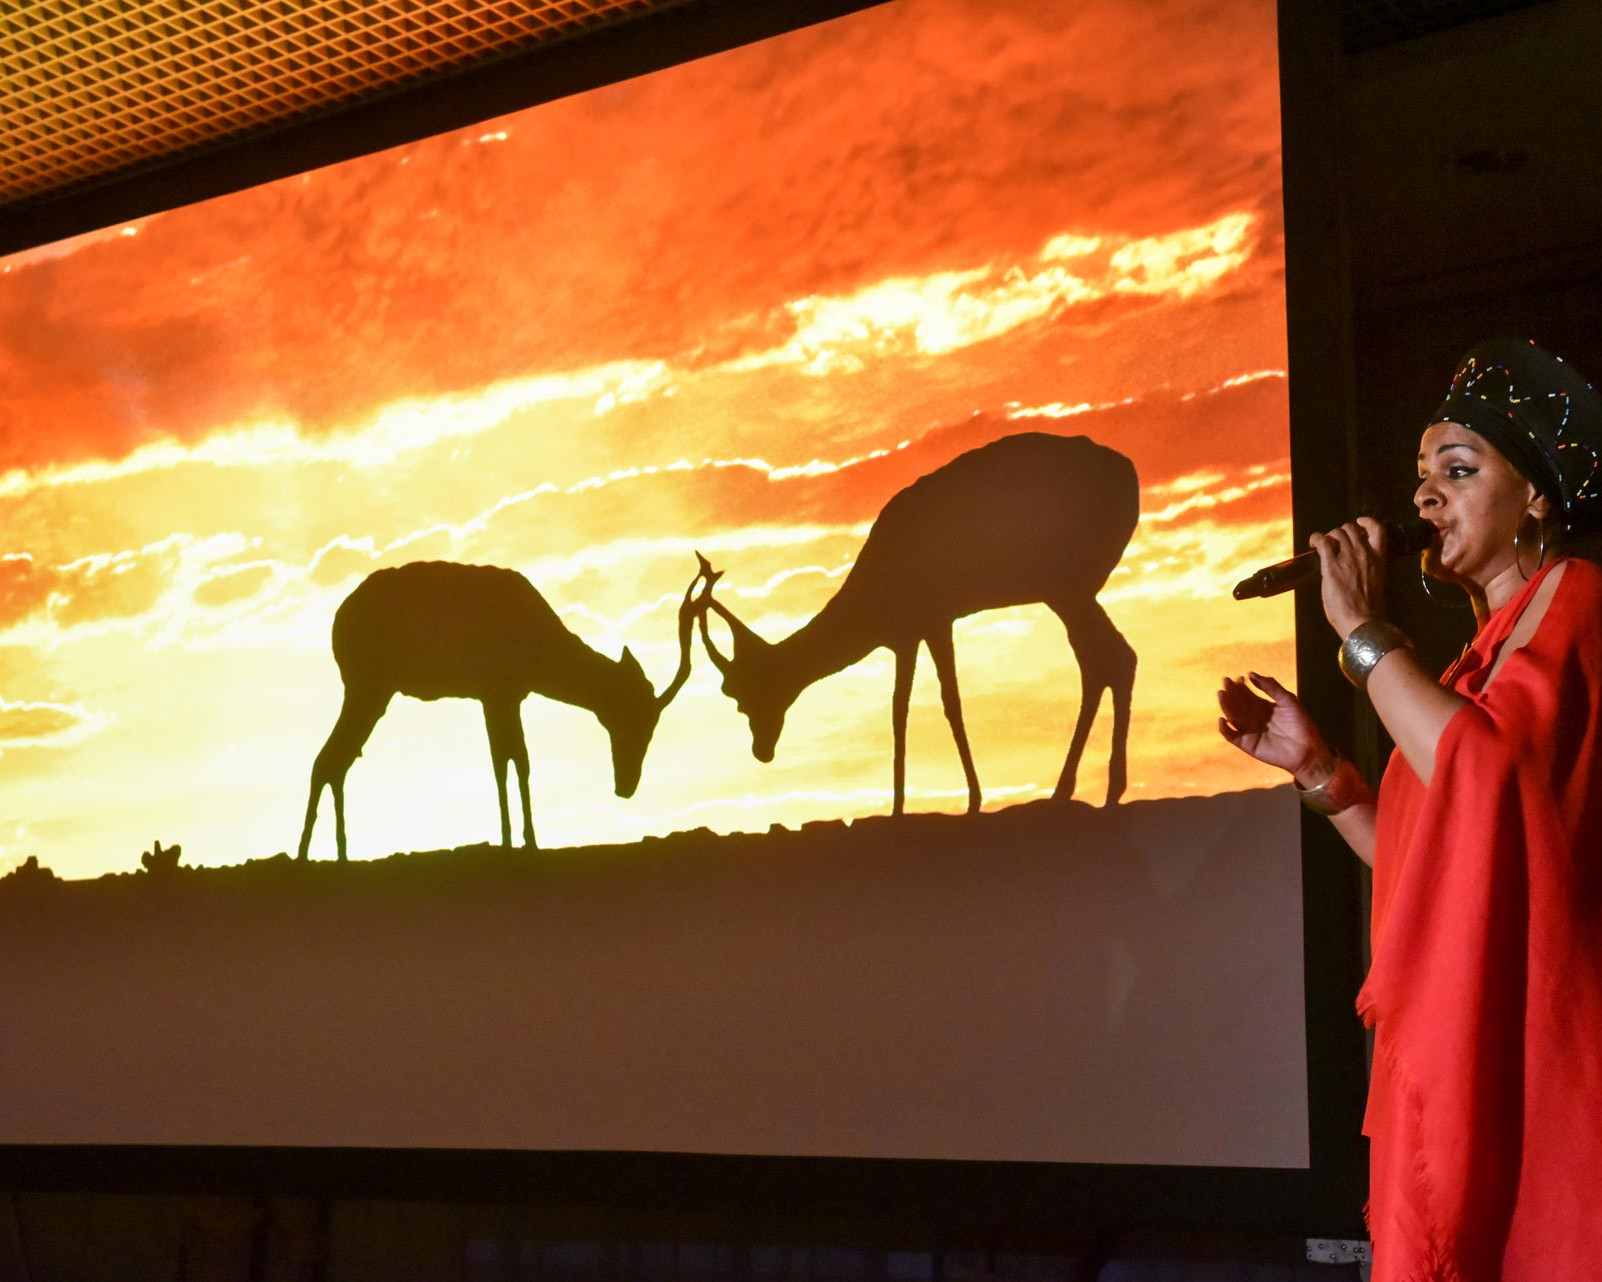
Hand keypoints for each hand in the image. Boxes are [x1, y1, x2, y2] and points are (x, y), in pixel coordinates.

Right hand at [1217, 672, 1336, 785]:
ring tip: (1222, 694)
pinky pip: (1230, 736)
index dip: (1240, 685)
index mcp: (1261, 706)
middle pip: (1236, 703)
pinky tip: (1223, 719)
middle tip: (1226, 682)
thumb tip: (1251, 674)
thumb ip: (1271, 687)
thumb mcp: (1288, 700)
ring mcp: (1248, 730)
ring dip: (1225, 705)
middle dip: (1230, 692)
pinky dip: (1224, 729)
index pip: (1245, 693)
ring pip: (1231, 716)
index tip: (1239, 678)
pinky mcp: (1246, 744)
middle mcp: (1252, 717)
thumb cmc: (1301, 724)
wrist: (1307, 750)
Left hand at [1310, 516, 1387, 637]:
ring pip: (1336, 532)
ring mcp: (1348, 557)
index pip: (1378, 530)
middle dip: (1341, 532)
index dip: (1367, 522)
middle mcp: (1364, 553)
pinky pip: (1322, 541)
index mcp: (1379, 558)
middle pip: (1351, 529)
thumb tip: (1356, 570)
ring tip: (1323, 545)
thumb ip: (1368, 570)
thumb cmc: (1369, 609)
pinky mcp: (1331, 565)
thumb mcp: (1375, 582)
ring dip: (1329, 536)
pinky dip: (1315, 538)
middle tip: (1335, 542)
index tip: (1360, 523)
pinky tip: (1313, 543)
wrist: (1363, 620)